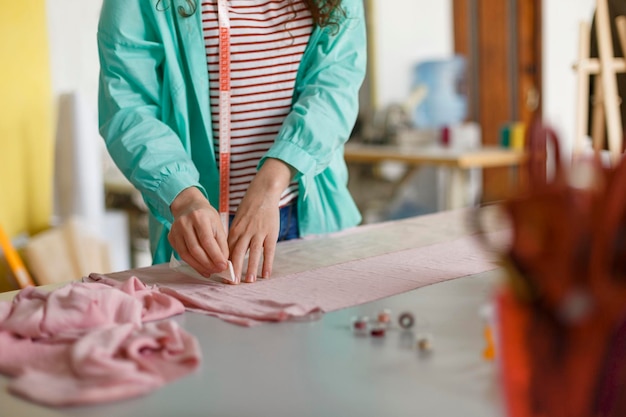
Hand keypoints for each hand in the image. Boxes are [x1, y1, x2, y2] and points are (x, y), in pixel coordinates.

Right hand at [168, 187, 228, 276]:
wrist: (189, 206)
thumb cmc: (206, 217)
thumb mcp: (218, 225)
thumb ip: (221, 243)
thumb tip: (224, 263)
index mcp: (199, 217)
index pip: (207, 241)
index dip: (215, 256)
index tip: (224, 266)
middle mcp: (184, 223)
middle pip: (195, 249)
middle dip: (208, 263)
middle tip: (218, 270)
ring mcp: (175, 230)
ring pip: (186, 254)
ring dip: (200, 266)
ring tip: (211, 272)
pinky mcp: (171, 237)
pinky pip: (181, 254)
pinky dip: (192, 264)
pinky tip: (202, 268)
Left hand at [229, 158, 292, 282]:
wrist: (263, 192)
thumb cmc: (249, 208)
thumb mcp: (238, 221)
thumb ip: (235, 237)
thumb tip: (229, 254)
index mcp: (235, 230)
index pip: (227, 250)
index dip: (224, 264)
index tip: (221, 276)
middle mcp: (245, 232)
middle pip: (238, 253)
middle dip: (234, 269)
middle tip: (232, 283)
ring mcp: (259, 233)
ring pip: (253, 253)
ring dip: (250, 268)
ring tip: (248, 282)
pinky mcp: (271, 233)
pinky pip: (269, 251)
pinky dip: (267, 263)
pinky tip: (266, 274)